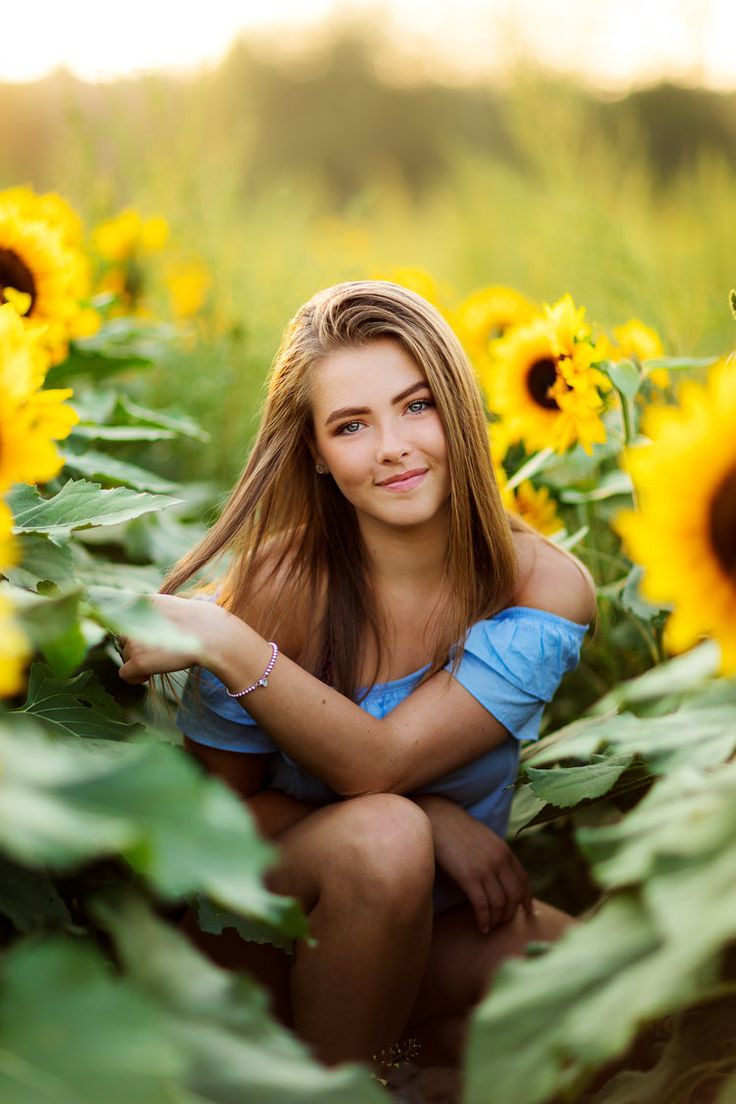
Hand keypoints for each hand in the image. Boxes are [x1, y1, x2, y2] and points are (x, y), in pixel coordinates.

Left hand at [117, 593, 225, 684]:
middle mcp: (133, 619)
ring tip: (161, 661)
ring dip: (138, 660)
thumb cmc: (204, 622)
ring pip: (125, 655)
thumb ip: (157, 612)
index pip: (126, 619)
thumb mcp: (176, 605)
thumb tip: (149, 628)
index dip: (138, 631)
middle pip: (122, 638)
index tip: (154, 638)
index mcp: (144, 602)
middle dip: (136, 646)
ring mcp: (134, 641)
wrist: (213, 636)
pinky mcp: (138, 661)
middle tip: (157, 651)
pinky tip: (148, 675)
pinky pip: (125, 673)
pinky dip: (135, 677)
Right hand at [417, 795, 532, 933]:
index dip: (525, 898)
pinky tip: (481, 927)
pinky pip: (482, 905)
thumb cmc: (455, 830)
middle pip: (514, 895)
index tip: (526, 910)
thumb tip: (496, 876)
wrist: (438, 818)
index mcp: (504, 850)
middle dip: (510, 913)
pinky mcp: (469, 876)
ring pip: (500, 903)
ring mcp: (485, 868)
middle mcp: (499, 859)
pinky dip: (484, 920)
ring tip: (490, 927)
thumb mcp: (483, 839)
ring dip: (496, 920)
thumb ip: (493, 855)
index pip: (522, 879)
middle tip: (502, 924)